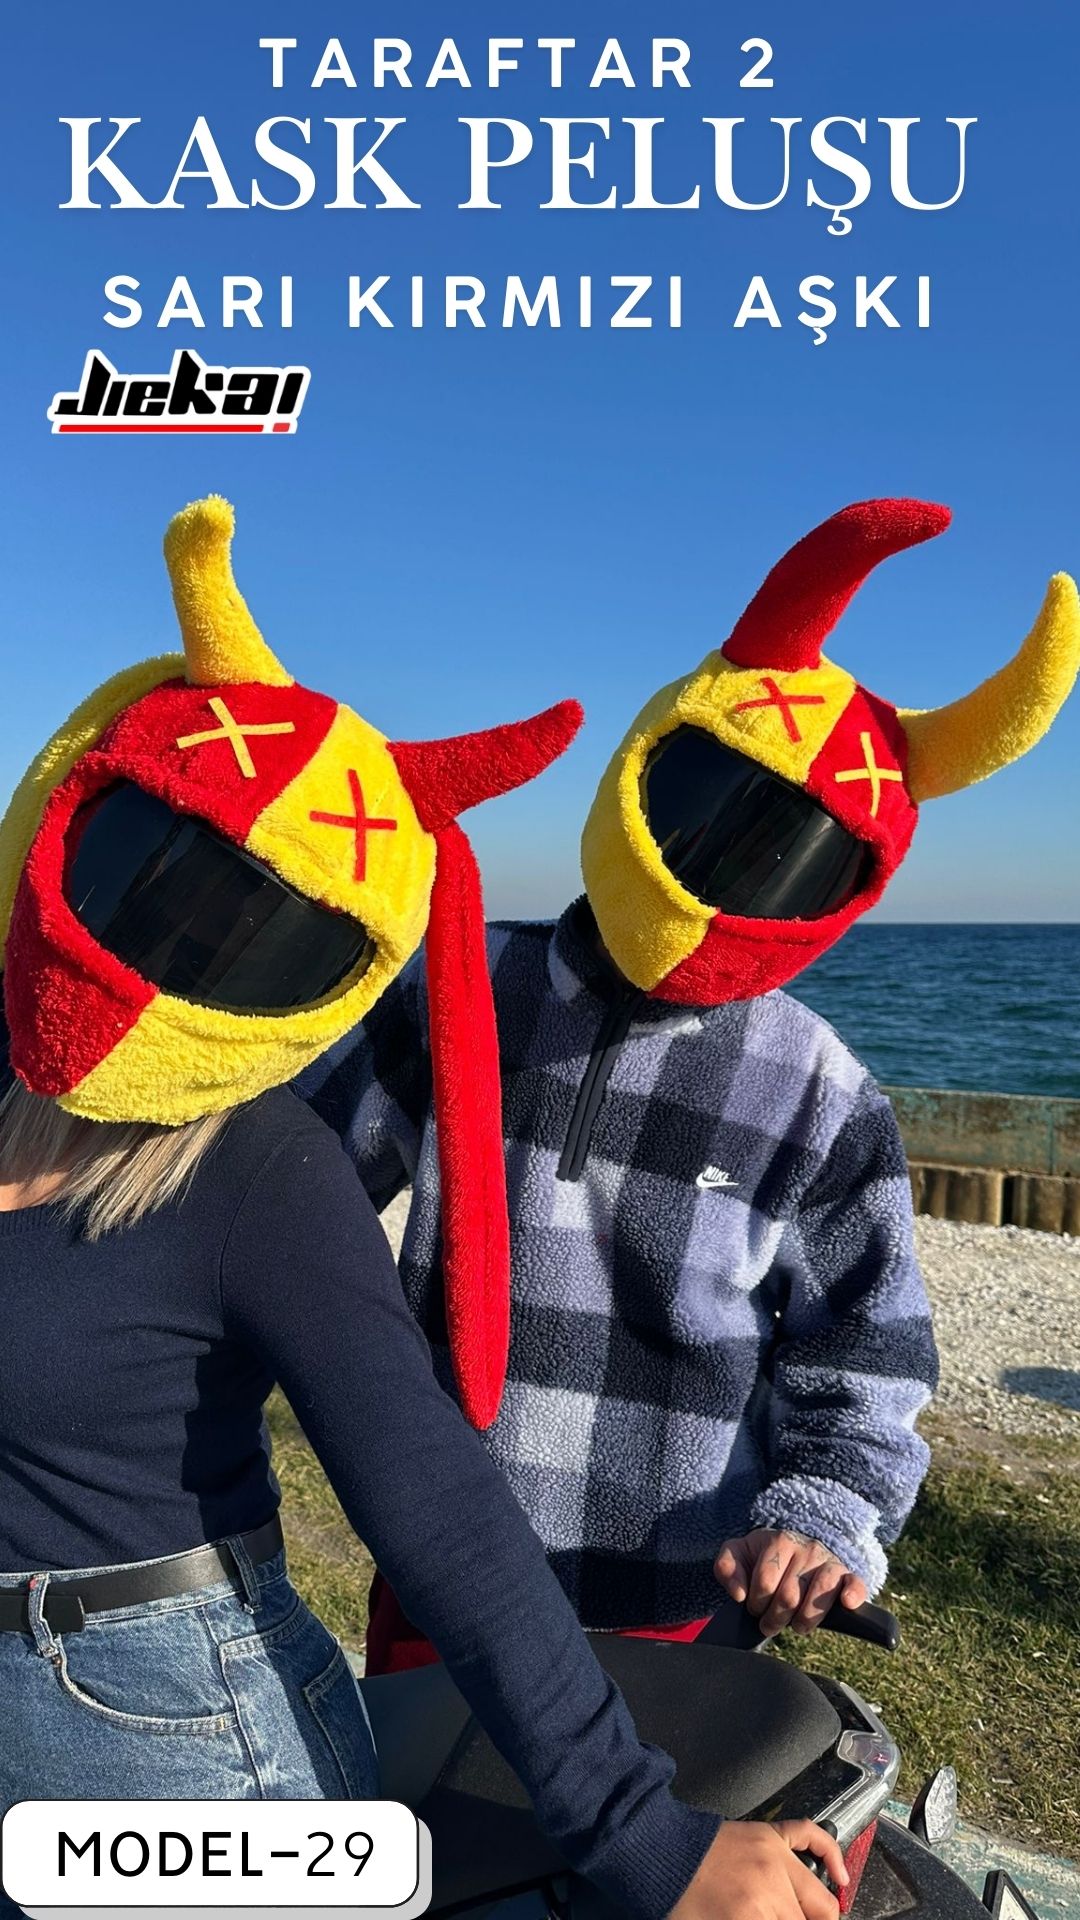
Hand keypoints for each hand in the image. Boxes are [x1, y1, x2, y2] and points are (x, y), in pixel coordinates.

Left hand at [670, 1819, 845, 1919]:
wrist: (658, 1856)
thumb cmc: (678, 1901)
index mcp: (753, 1915)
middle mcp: (771, 1885)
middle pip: (815, 1919)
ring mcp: (773, 1855)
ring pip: (820, 1898)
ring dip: (815, 1914)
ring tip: (807, 1918)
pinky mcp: (769, 1834)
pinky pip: (810, 1836)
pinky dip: (831, 1854)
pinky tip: (841, 1877)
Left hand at [714, 1529, 868, 1636]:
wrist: (794, 1549)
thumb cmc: (764, 1558)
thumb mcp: (740, 1555)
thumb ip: (726, 1567)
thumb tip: (738, 1593)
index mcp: (780, 1540)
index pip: (765, 1583)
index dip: (756, 1604)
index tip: (755, 1606)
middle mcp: (808, 1548)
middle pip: (789, 1597)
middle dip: (775, 1618)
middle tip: (772, 1620)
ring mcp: (829, 1562)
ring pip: (819, 1597)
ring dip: (804, 1620)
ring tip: (796, 1624)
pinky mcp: (848, 1576)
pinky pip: (855, 1584)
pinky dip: (853, 1595)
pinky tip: (846, 1603)